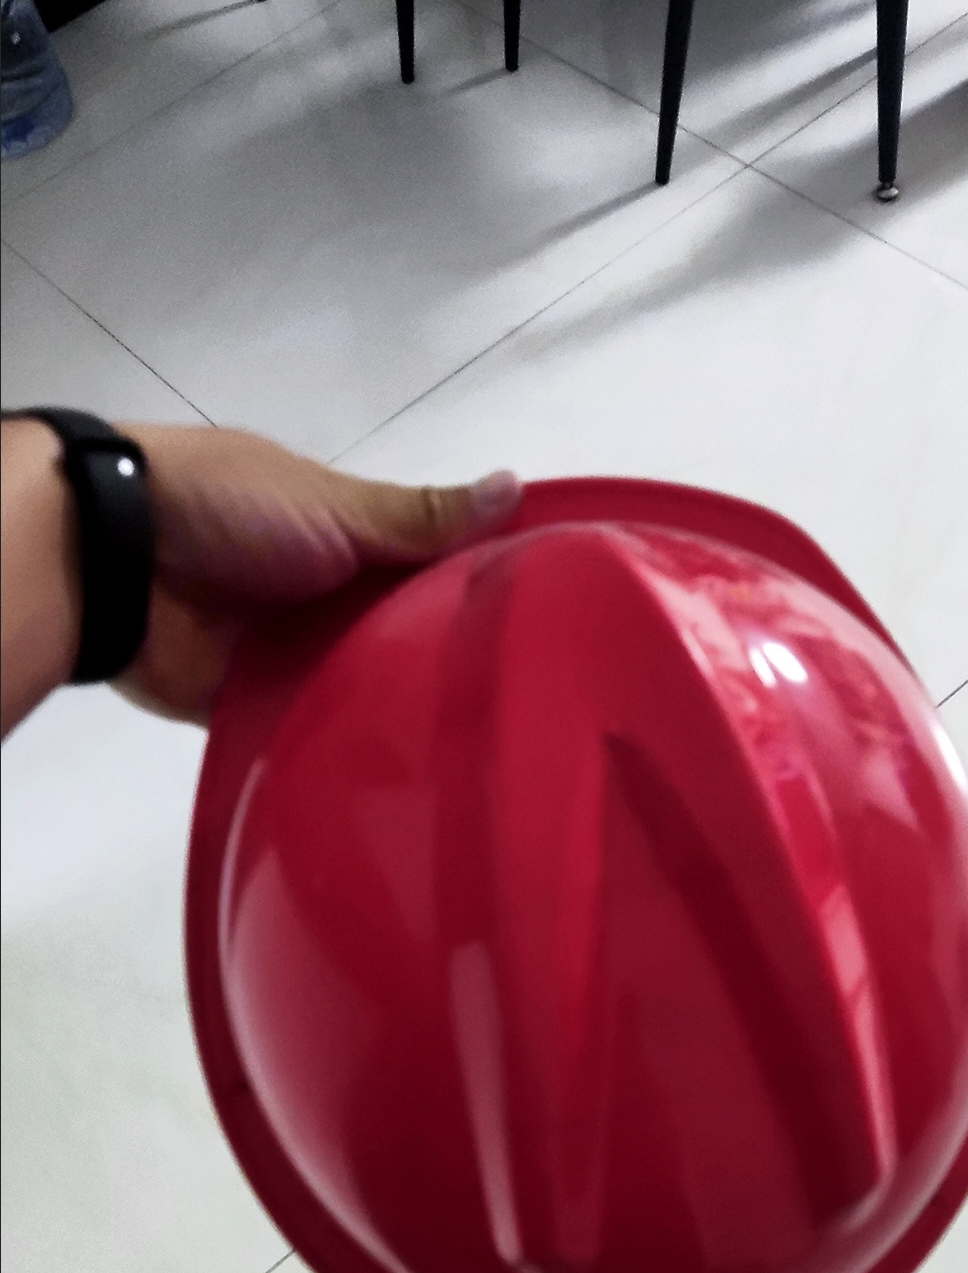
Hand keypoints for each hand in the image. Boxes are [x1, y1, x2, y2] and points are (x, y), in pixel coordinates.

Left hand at [119, 424, 520, 723]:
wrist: (119, 559)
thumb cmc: (230, 509)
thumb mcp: (338, 506)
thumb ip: (420, 518)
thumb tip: (517, 488)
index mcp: (347, 546)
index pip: (429, 579)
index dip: (477, 604)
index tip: (544, 643)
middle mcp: (325, 605)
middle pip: (399, 646)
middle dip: (442, 674)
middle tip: (521, 721)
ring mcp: (288, 660)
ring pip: (359, 698)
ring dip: (395, 720)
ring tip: (475, 763)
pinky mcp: (253, 712)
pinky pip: (306, 740)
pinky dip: (338, 754)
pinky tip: (396, 784)